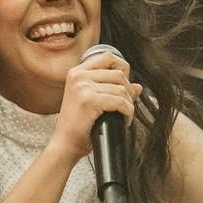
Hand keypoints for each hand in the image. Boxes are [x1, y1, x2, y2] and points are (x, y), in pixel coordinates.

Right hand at [49, 49, 142, 163]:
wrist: (65, 145)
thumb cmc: (78, 127)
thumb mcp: (94, 102)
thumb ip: (114, 90)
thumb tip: (138, 86)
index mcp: (77, 73)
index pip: (108, 57)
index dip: (122, 68)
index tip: (124, 85)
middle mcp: (78, 76)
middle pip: (119, 73)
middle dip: (128, 91)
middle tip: (126, 106)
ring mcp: (82, 87)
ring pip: (122, 88)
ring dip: (129, 104)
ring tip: (124, 115)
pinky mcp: (89, 100)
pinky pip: (120, 101)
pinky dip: (127, 112)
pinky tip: (123, 120)